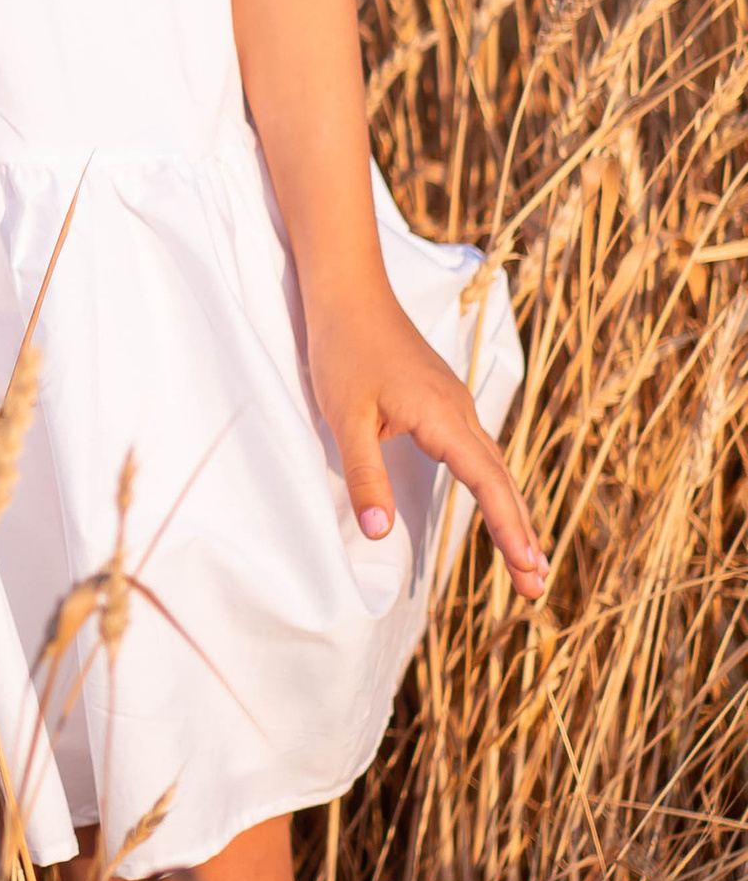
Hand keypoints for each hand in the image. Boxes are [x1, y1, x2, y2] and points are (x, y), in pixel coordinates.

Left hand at [305, 278, 548, 602]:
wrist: (349, 291)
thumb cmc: (344, 349)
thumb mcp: (345, 417)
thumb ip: (365, 475)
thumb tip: (379, 533)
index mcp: (443, 416)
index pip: (485, 482)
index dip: (507, 528)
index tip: (528, 569)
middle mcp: (460, 411)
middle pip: (501, 481)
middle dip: (520, 536)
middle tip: (536, 589)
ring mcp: (456, 405)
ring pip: (494, 467)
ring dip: (512, 514)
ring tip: (528, 563)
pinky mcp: (445, 402)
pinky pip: (480, 452)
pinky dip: (495, 488)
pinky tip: (498, 507)